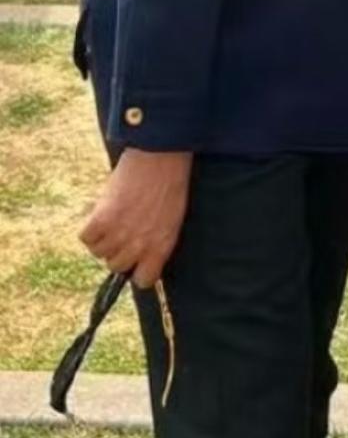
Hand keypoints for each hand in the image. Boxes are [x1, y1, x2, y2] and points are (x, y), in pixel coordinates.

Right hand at [80, 149, 192, 287]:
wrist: (159, 157)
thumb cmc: (169, 185)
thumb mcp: (171, 220)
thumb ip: (156, 240)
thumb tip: (139, 254)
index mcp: (161, 246)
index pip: (144, 280)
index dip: (137, 269)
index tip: (136, 259)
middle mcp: (139, 245)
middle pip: (116, 265)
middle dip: (117, 250)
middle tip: (122, 231)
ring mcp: (119, 233)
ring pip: (99, 252)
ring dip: (102, 239)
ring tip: (112, 219)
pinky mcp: (101, 218)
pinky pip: (86, 237)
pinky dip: (89, 228)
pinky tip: (100, 215)